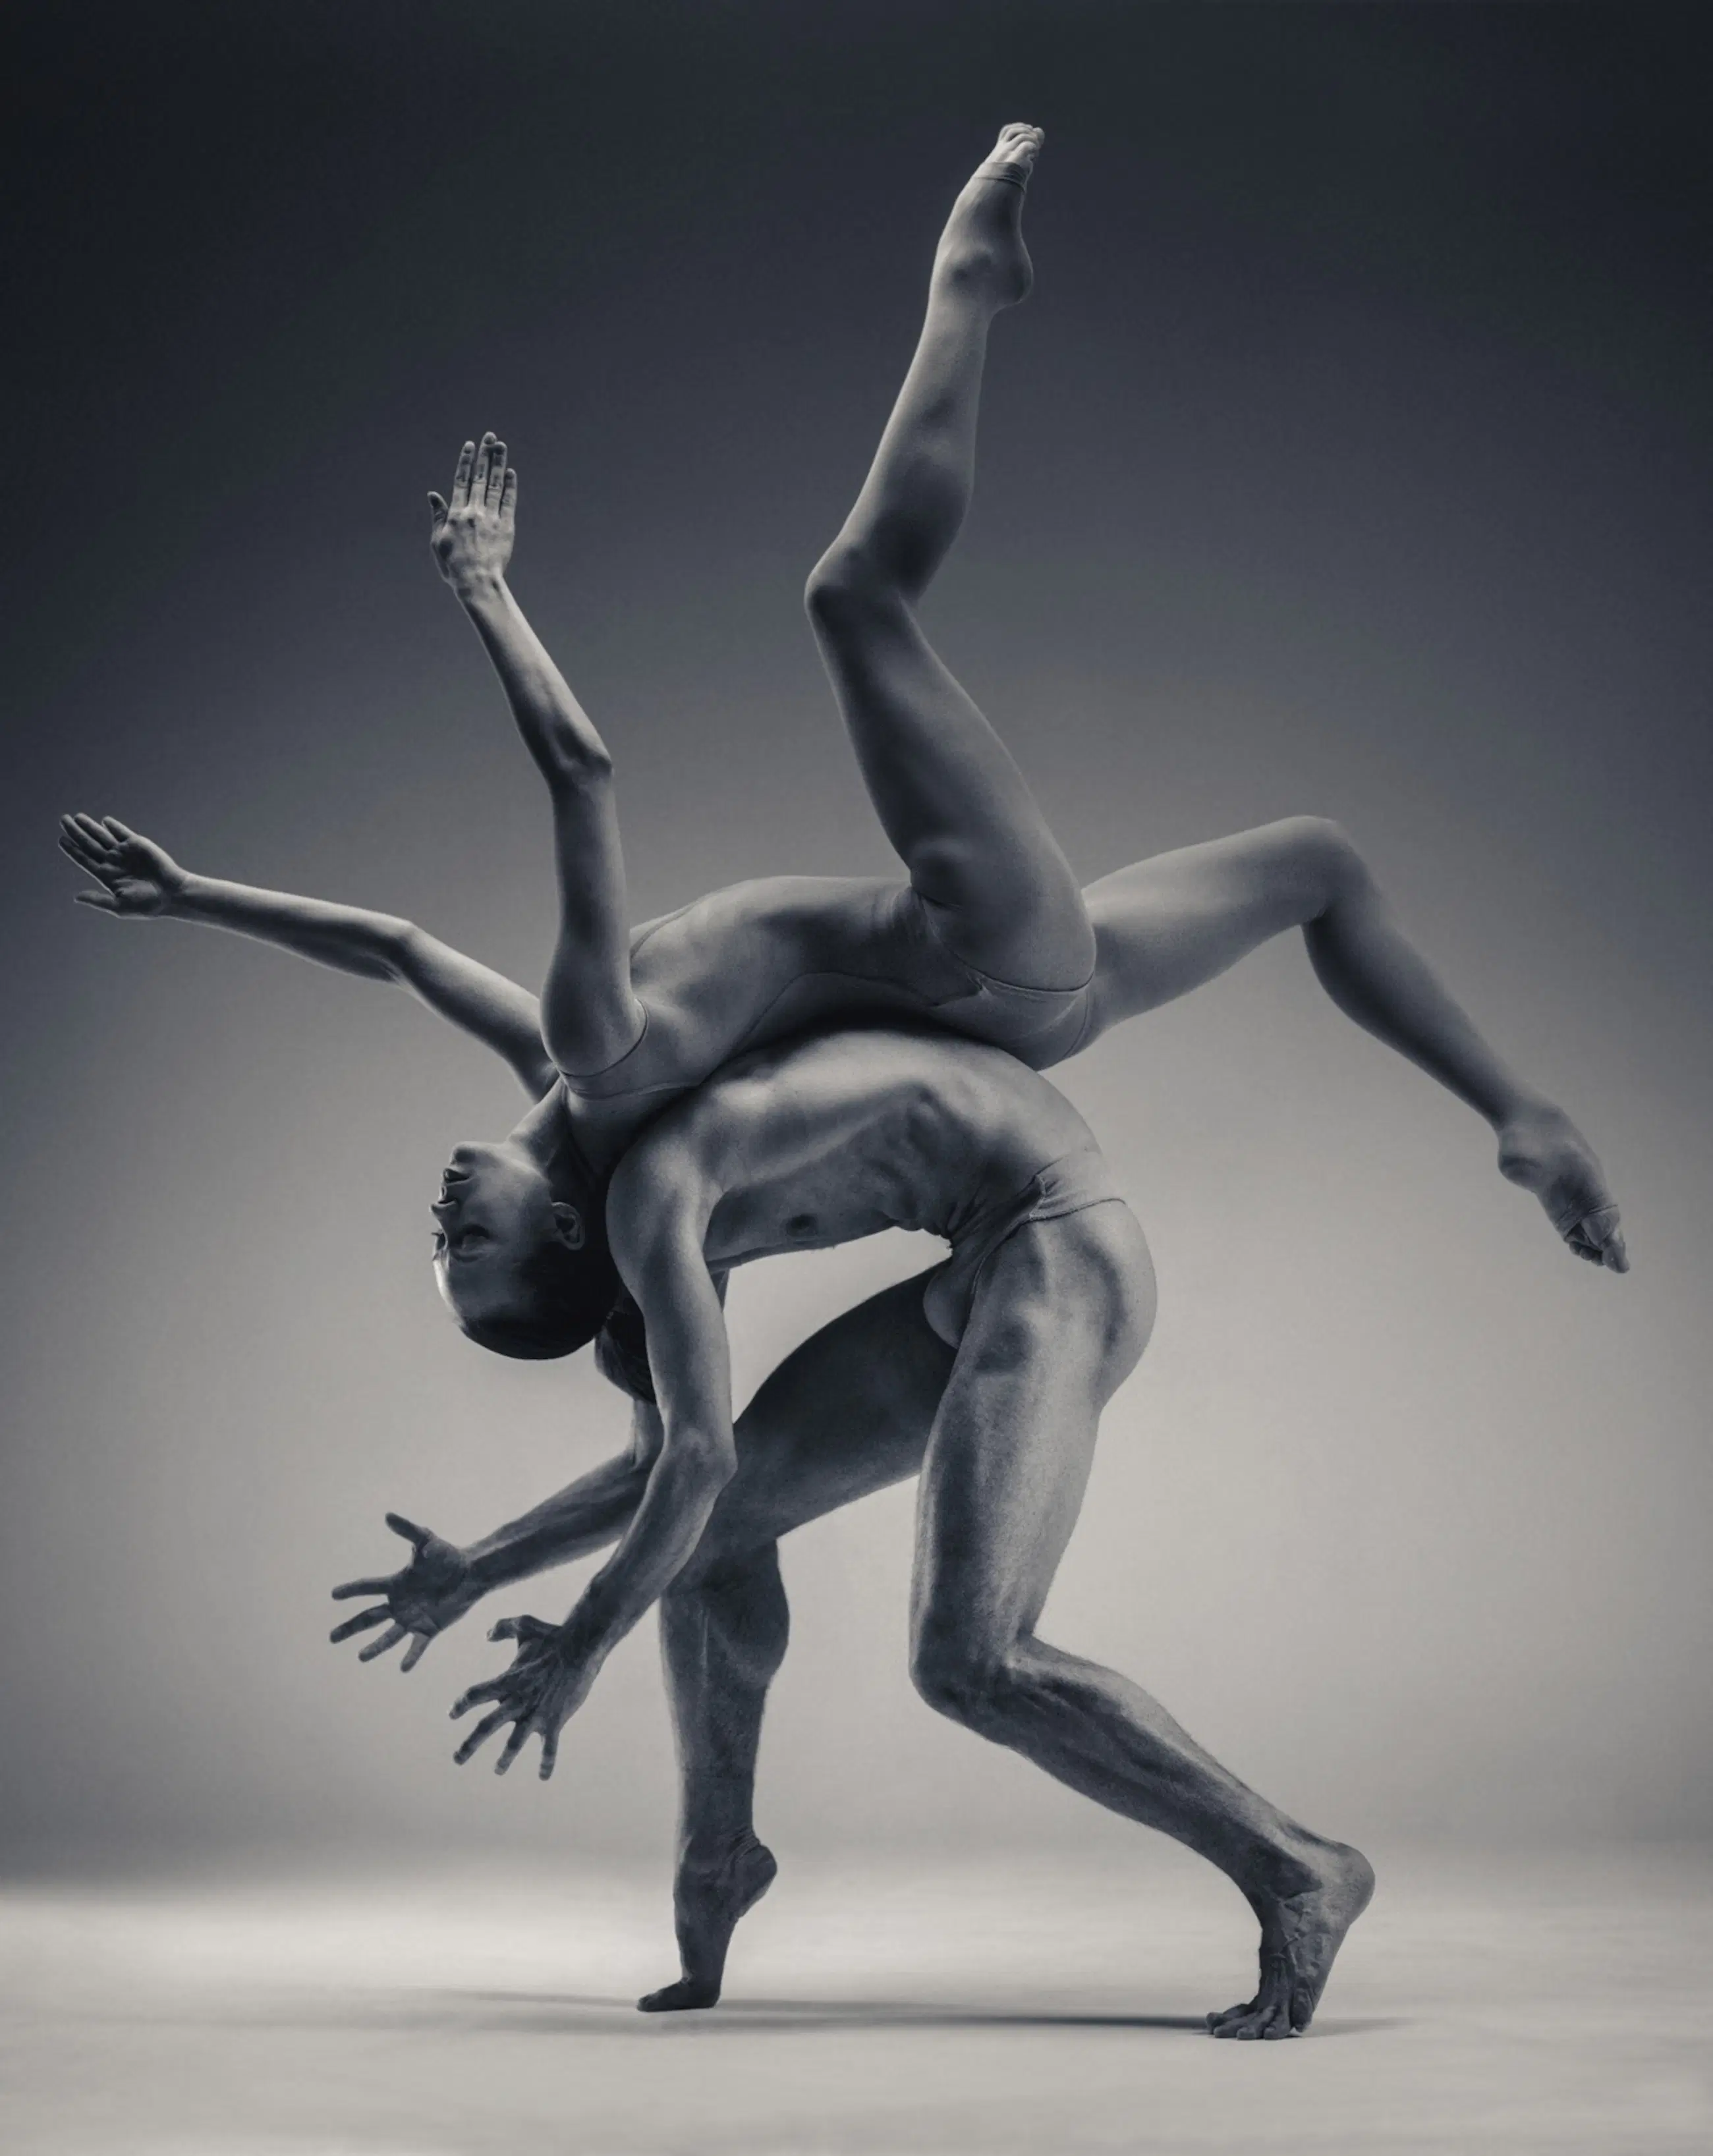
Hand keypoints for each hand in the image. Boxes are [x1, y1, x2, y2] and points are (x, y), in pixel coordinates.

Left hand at [58, 814, 184, 916]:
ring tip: (77, 817)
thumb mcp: (119, 906)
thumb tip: (76, 897)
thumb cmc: (148, 905)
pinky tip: (104, 821)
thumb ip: (98, 900)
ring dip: (90, 826)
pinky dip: (114, 826)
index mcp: (107, 876)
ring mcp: (125, 852)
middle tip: (63, 820)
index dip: (72, 850)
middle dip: (76, 832)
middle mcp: (114, 862)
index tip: (61, 839)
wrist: (172, 895)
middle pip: (89, 844)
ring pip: (103, 836)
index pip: (84, 860)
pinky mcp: (138, 845)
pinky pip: (122, 833)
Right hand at [330, 1512, 479, 1671]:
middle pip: (369, 1618)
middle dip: (350, 1627)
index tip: (334, 1594)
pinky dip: (411, 1656)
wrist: (471, 1573)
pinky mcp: (428, 1629)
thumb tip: (387, 1515)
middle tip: (332, 1637)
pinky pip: (417, 1646)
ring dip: (375, 1646)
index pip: (368, 1587)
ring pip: (388, 1636)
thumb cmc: (447, 1555)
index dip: (352, 1590)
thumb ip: (407, 1530)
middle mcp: (399, 1604)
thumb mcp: (426, 1540)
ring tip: (361, 1656)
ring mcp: (412, 1619)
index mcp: (395, 1584)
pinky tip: (403, 1667)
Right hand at [428, 433, 515, 593]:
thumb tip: (433, 494)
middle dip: (485, 455)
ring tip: (501, 446)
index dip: (466, 461)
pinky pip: (508, 503)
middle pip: (480, 477)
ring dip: (499, 464)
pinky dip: (510, 487)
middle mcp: (474, 512)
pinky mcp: (506, 528)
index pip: (461, 481)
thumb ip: (438, 516)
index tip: (470, 445)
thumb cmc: (454, 567)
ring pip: (495, 485)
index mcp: (456, 514)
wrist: (477, 583)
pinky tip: (511, 473)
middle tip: (490, 436)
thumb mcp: (438, 541)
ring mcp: (491, 519)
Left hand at [449, 1614, 597, 1778]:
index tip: (451, 1714)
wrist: (581, 1648)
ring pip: (514, 1743)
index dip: (461, 1705)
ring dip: (504, 1759)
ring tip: (498, 1770)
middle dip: (469, 1746)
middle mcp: (517, 1701)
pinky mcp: (555, 1721)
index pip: (475, 1695)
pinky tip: (543, 1776)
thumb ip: (503, 1627)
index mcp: (507, 1681)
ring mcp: (535, 1714)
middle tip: (456, 1759)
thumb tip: (486, 1635)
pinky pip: (549, 1748)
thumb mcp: (525, 1625)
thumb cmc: (554, 1635)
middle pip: (486, 1727)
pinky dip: (545, 1763)